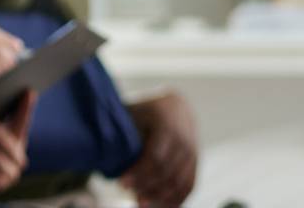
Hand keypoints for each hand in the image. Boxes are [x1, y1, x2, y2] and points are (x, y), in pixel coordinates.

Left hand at [120, 91, 197, 207]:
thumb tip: (106, 157)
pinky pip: (190, 184)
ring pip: (181, 181)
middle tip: (131, 196)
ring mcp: (193, 150)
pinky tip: (161, 206)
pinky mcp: (196, 162)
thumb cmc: (144, 111)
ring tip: (141, 203)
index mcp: (166, 122)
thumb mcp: (133, 113)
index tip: (121, 183)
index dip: (139, 173)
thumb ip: (123, 132)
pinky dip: (176, 198)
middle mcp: (184, 137)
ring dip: (161, 197)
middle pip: (168, 172)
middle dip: (148, 187)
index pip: (155, 156)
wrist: (174, 106)